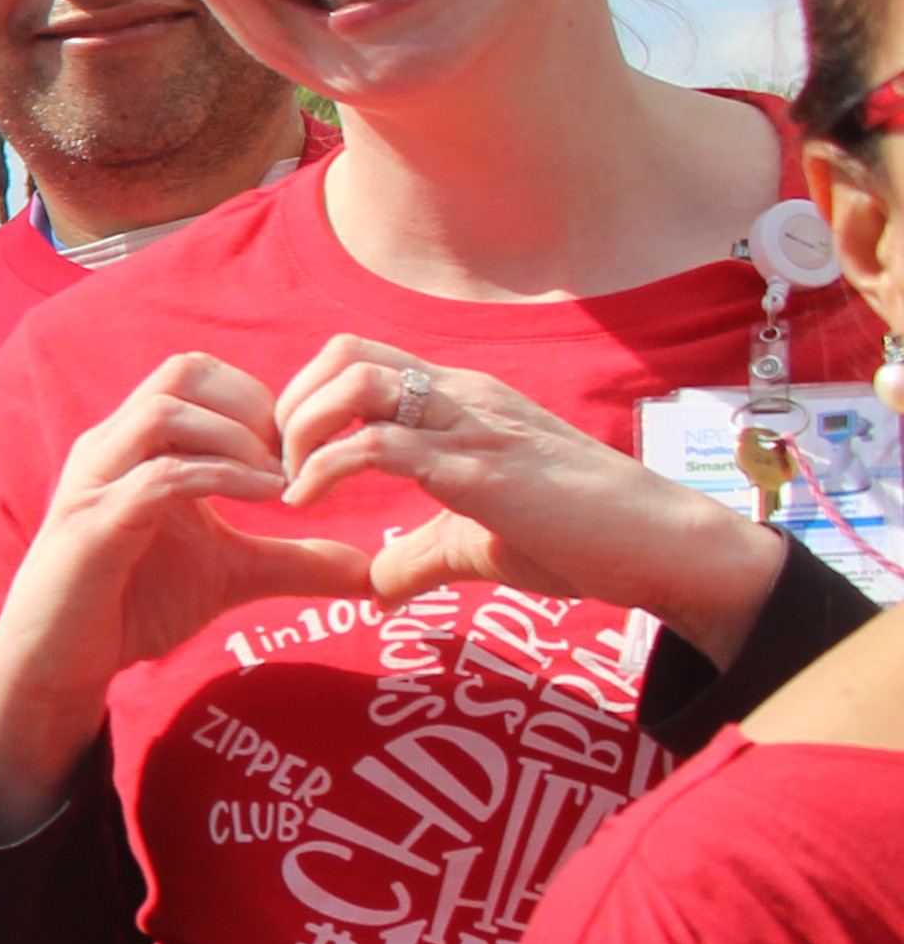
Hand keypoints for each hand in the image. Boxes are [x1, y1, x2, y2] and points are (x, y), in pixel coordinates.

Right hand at [0, 351, 367, 825]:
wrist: (59, 662)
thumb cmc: (131, 606)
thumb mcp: (230, 575)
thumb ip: (293, 562)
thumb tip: (369, 570)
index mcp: (136, 445)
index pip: (197, 374)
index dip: (258, 397)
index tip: (297, 450)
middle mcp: (110, 447)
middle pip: (181, 373)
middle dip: (251, 403)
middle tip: (292, 456)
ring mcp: (96, 482)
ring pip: (166, 412)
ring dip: (235, 437)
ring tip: (278, 479)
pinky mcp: (93, 526)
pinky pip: (158, 476)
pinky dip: (218, 478)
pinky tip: (262, 500)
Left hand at [276, 336, 784, 660]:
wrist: (667, 550)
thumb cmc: (586, 541)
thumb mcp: (484, 545)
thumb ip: (423, 557)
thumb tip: (377, 590)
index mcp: (462, 403)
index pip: (361, 359)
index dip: (304, 400)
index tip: (286, 460)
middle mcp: (463, 397)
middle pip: (344, 353)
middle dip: (288, 406)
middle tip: (275, 468)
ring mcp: (472, 426)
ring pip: (356, 381)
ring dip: (300, 429)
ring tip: (290, 485)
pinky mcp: (480, 469)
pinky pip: (380, 444)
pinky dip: (324, 469)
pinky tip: (307, 505)